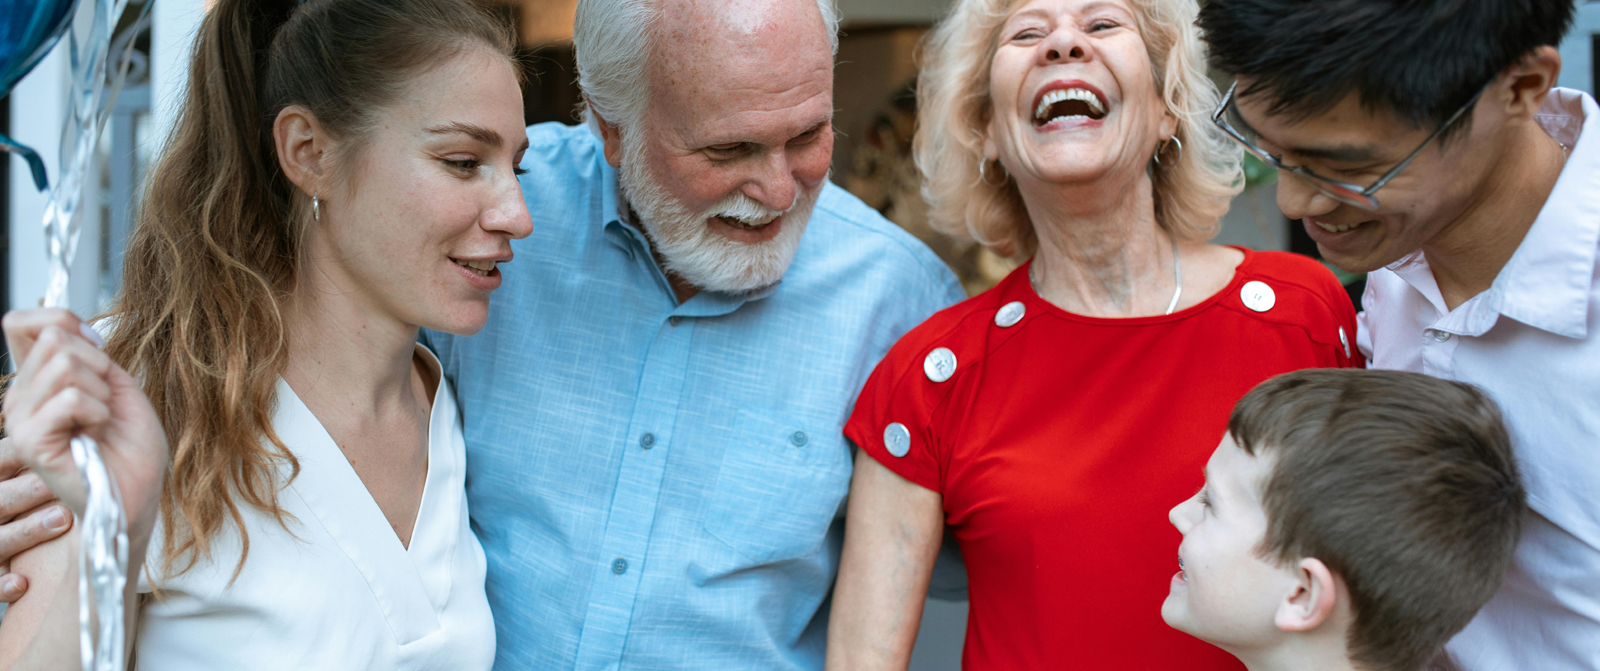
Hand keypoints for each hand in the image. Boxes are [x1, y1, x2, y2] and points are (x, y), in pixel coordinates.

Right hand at [0, 437, 72, 602]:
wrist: (19, 561)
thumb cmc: (42, 500)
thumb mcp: (36, 474)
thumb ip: (51, 452)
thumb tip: (87, 424)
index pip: (2, 460)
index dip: (23, 453)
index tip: (57, 444)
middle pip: (1, 498)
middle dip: (30, 490)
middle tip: (61, 482)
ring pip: (0, 538)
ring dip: (27, 530)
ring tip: (63, 518)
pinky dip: (1, 584)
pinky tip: (21, 583)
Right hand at [2, 309, 168, 547]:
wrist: (138, 492)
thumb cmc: (130, 447)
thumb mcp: (117, 384)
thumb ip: (89, 353)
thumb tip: (70, 327)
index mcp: (38, 380)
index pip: (20, 321)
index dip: (63, 319)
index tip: (97, 346)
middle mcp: (20, 397)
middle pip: (54, 337)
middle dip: (98, 363)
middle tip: (105, 401)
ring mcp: (20, 419)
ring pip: (66, 364)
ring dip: (101, 391)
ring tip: (100, 421)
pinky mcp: (31, 440)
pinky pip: (71, 398)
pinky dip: (98, 411)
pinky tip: (95, 434)